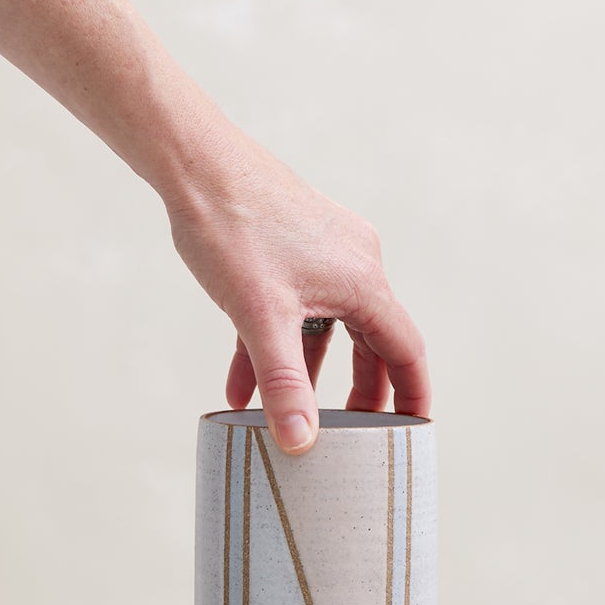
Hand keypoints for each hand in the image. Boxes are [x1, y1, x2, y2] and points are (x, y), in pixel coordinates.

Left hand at [165, 128, 430, 453]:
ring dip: (305, 371)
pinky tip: (239, 383)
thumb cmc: (233, 228)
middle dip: (358, 391)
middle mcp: (354, 262)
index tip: (410, 433)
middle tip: (350, 437)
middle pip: (370, 341)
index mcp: (362, 280)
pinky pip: (294, 306)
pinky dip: (274, 343)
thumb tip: (300, 441)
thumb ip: (283, 382)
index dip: (411, 395)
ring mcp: (323, 252)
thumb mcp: (259, 317)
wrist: (194, 163)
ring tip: (288, 417)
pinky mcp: (292, 245)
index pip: (404, 350)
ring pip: (326, 326)